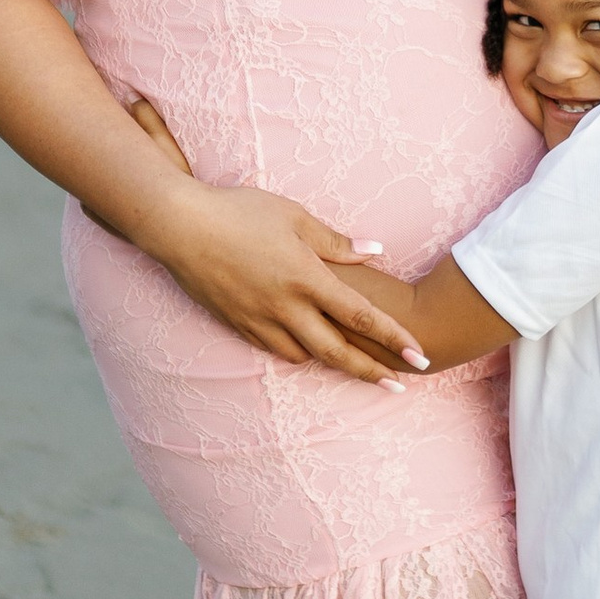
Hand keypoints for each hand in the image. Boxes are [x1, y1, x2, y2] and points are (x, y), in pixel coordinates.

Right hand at [112, 103, 416, 383]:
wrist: (180, 227)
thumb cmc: (239, 211)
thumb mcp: (293, 216)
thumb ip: (336, 241)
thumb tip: (376, 251)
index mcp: (306, 277)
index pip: (361, 316)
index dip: (393, 338)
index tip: (419, 355)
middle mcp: (285, 307)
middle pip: (338, 352)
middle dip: (372, 372)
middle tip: (399, 387)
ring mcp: (259, 320)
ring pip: (304, 355)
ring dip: (331, 362)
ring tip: (355, 363)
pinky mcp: (237, 325)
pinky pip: (274, 348)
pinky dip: (296, 351)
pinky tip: (306, 346)